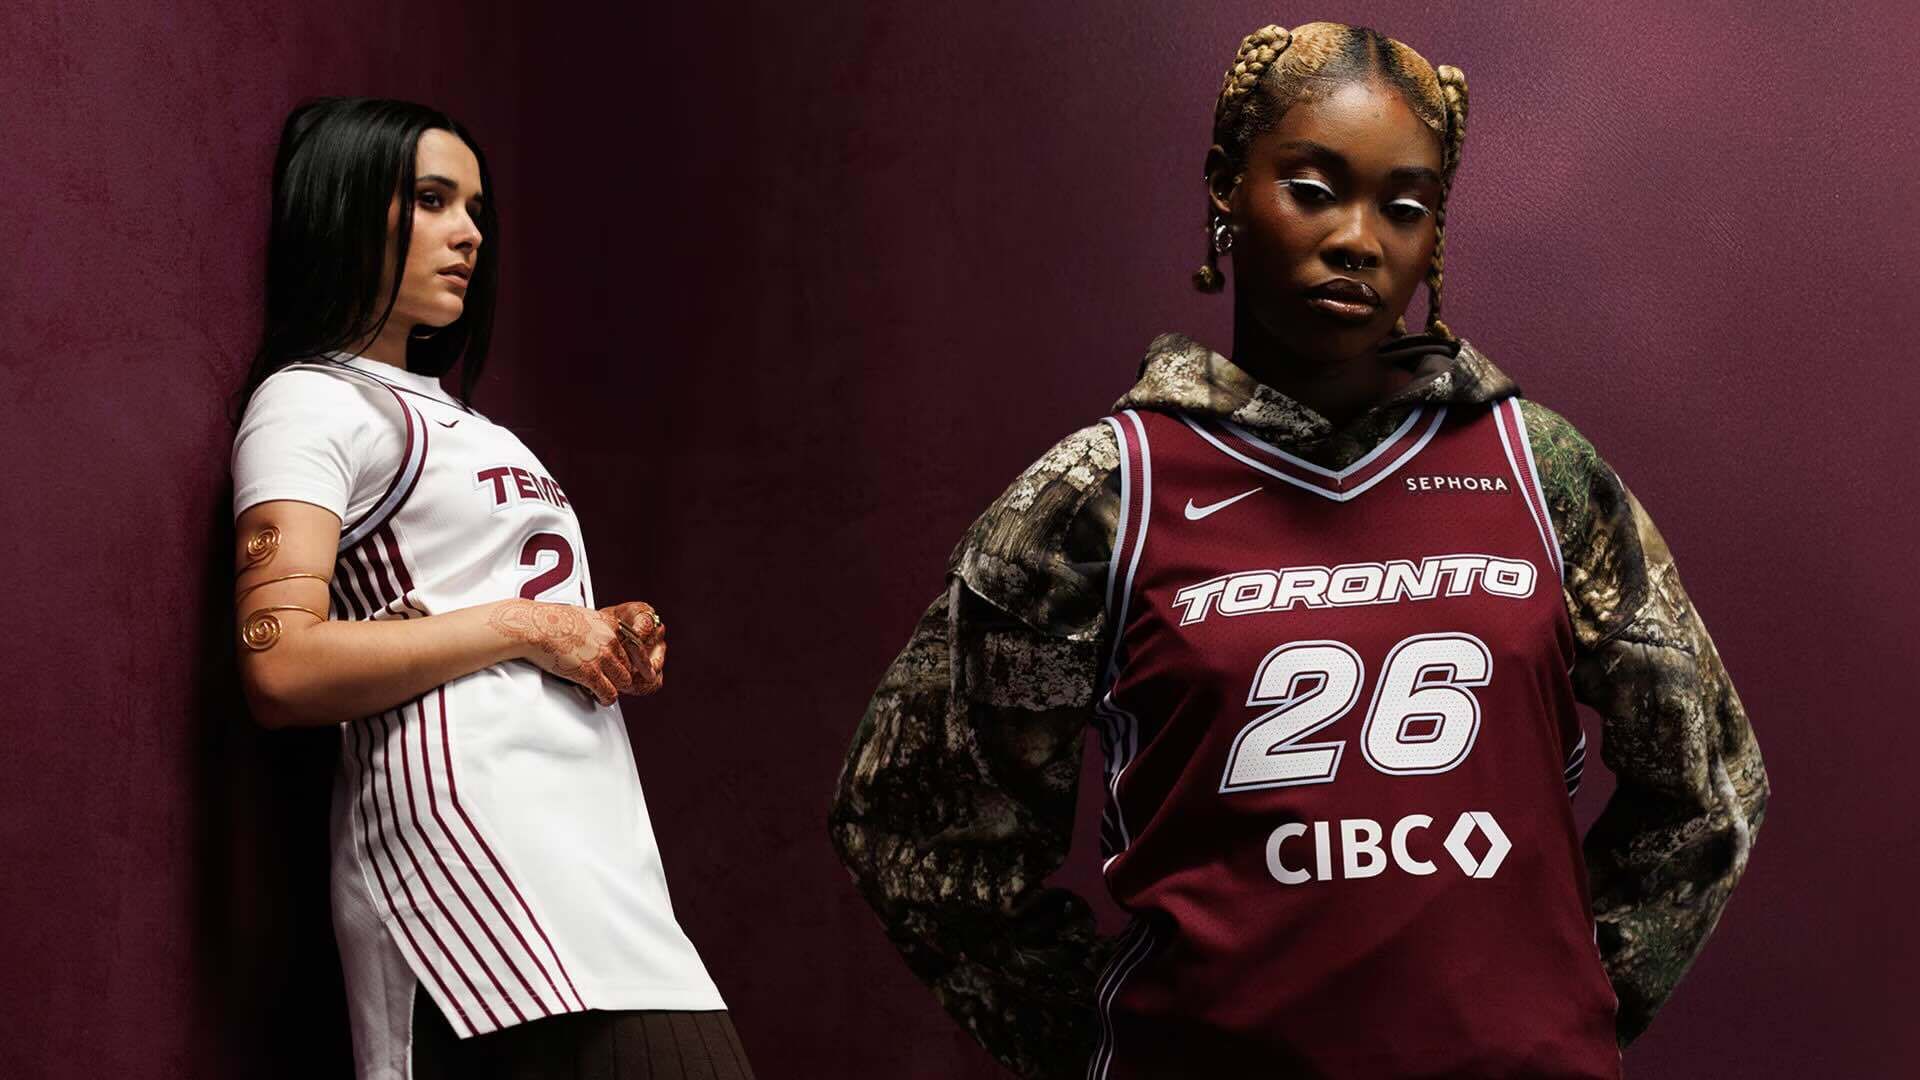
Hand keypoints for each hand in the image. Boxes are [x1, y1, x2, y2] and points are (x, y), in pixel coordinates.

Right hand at [489, 599, 665, 705]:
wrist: (533, 626)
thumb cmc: (549, 619)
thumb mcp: (581, 614)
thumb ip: (594, 625)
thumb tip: (593, 632)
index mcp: (610, 624)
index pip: (633, 645)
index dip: (625, 657)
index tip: (620, 664)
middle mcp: (610, 640)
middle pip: (628, 664)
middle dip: (619, 674)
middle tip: (610, 680)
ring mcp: (602, 657)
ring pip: (623, 681)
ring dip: (614, 687)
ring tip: (605, 690)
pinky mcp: (590, 673)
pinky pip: (609, 693)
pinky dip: (606, 699)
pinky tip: (600, 698)